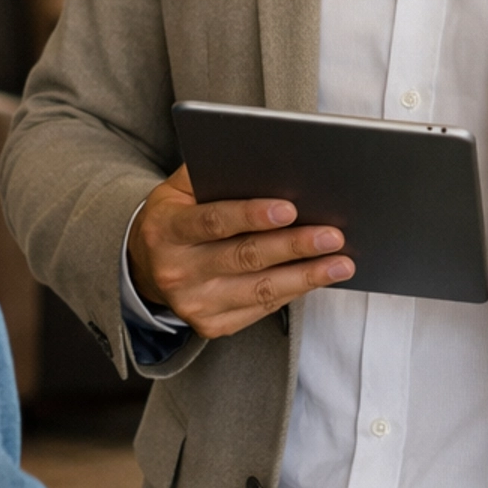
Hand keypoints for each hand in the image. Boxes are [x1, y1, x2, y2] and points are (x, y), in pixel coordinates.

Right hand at [127, 164, 353, 339]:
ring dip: (305, 276)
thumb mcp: (180, 188)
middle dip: (293, 246)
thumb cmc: (176, 216)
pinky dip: (293, 292)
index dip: (251, 215)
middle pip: (244, 258)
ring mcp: (193, 304)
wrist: (146, 265)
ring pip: (259, 290)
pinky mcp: (211, 326)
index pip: (213, 222)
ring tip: (341, 263)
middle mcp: (176, 271)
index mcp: (166, 230)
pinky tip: (318, 278)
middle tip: (332, 235)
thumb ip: (214, 173)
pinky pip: (261, 309)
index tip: (290, 208)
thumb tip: (266, 162)